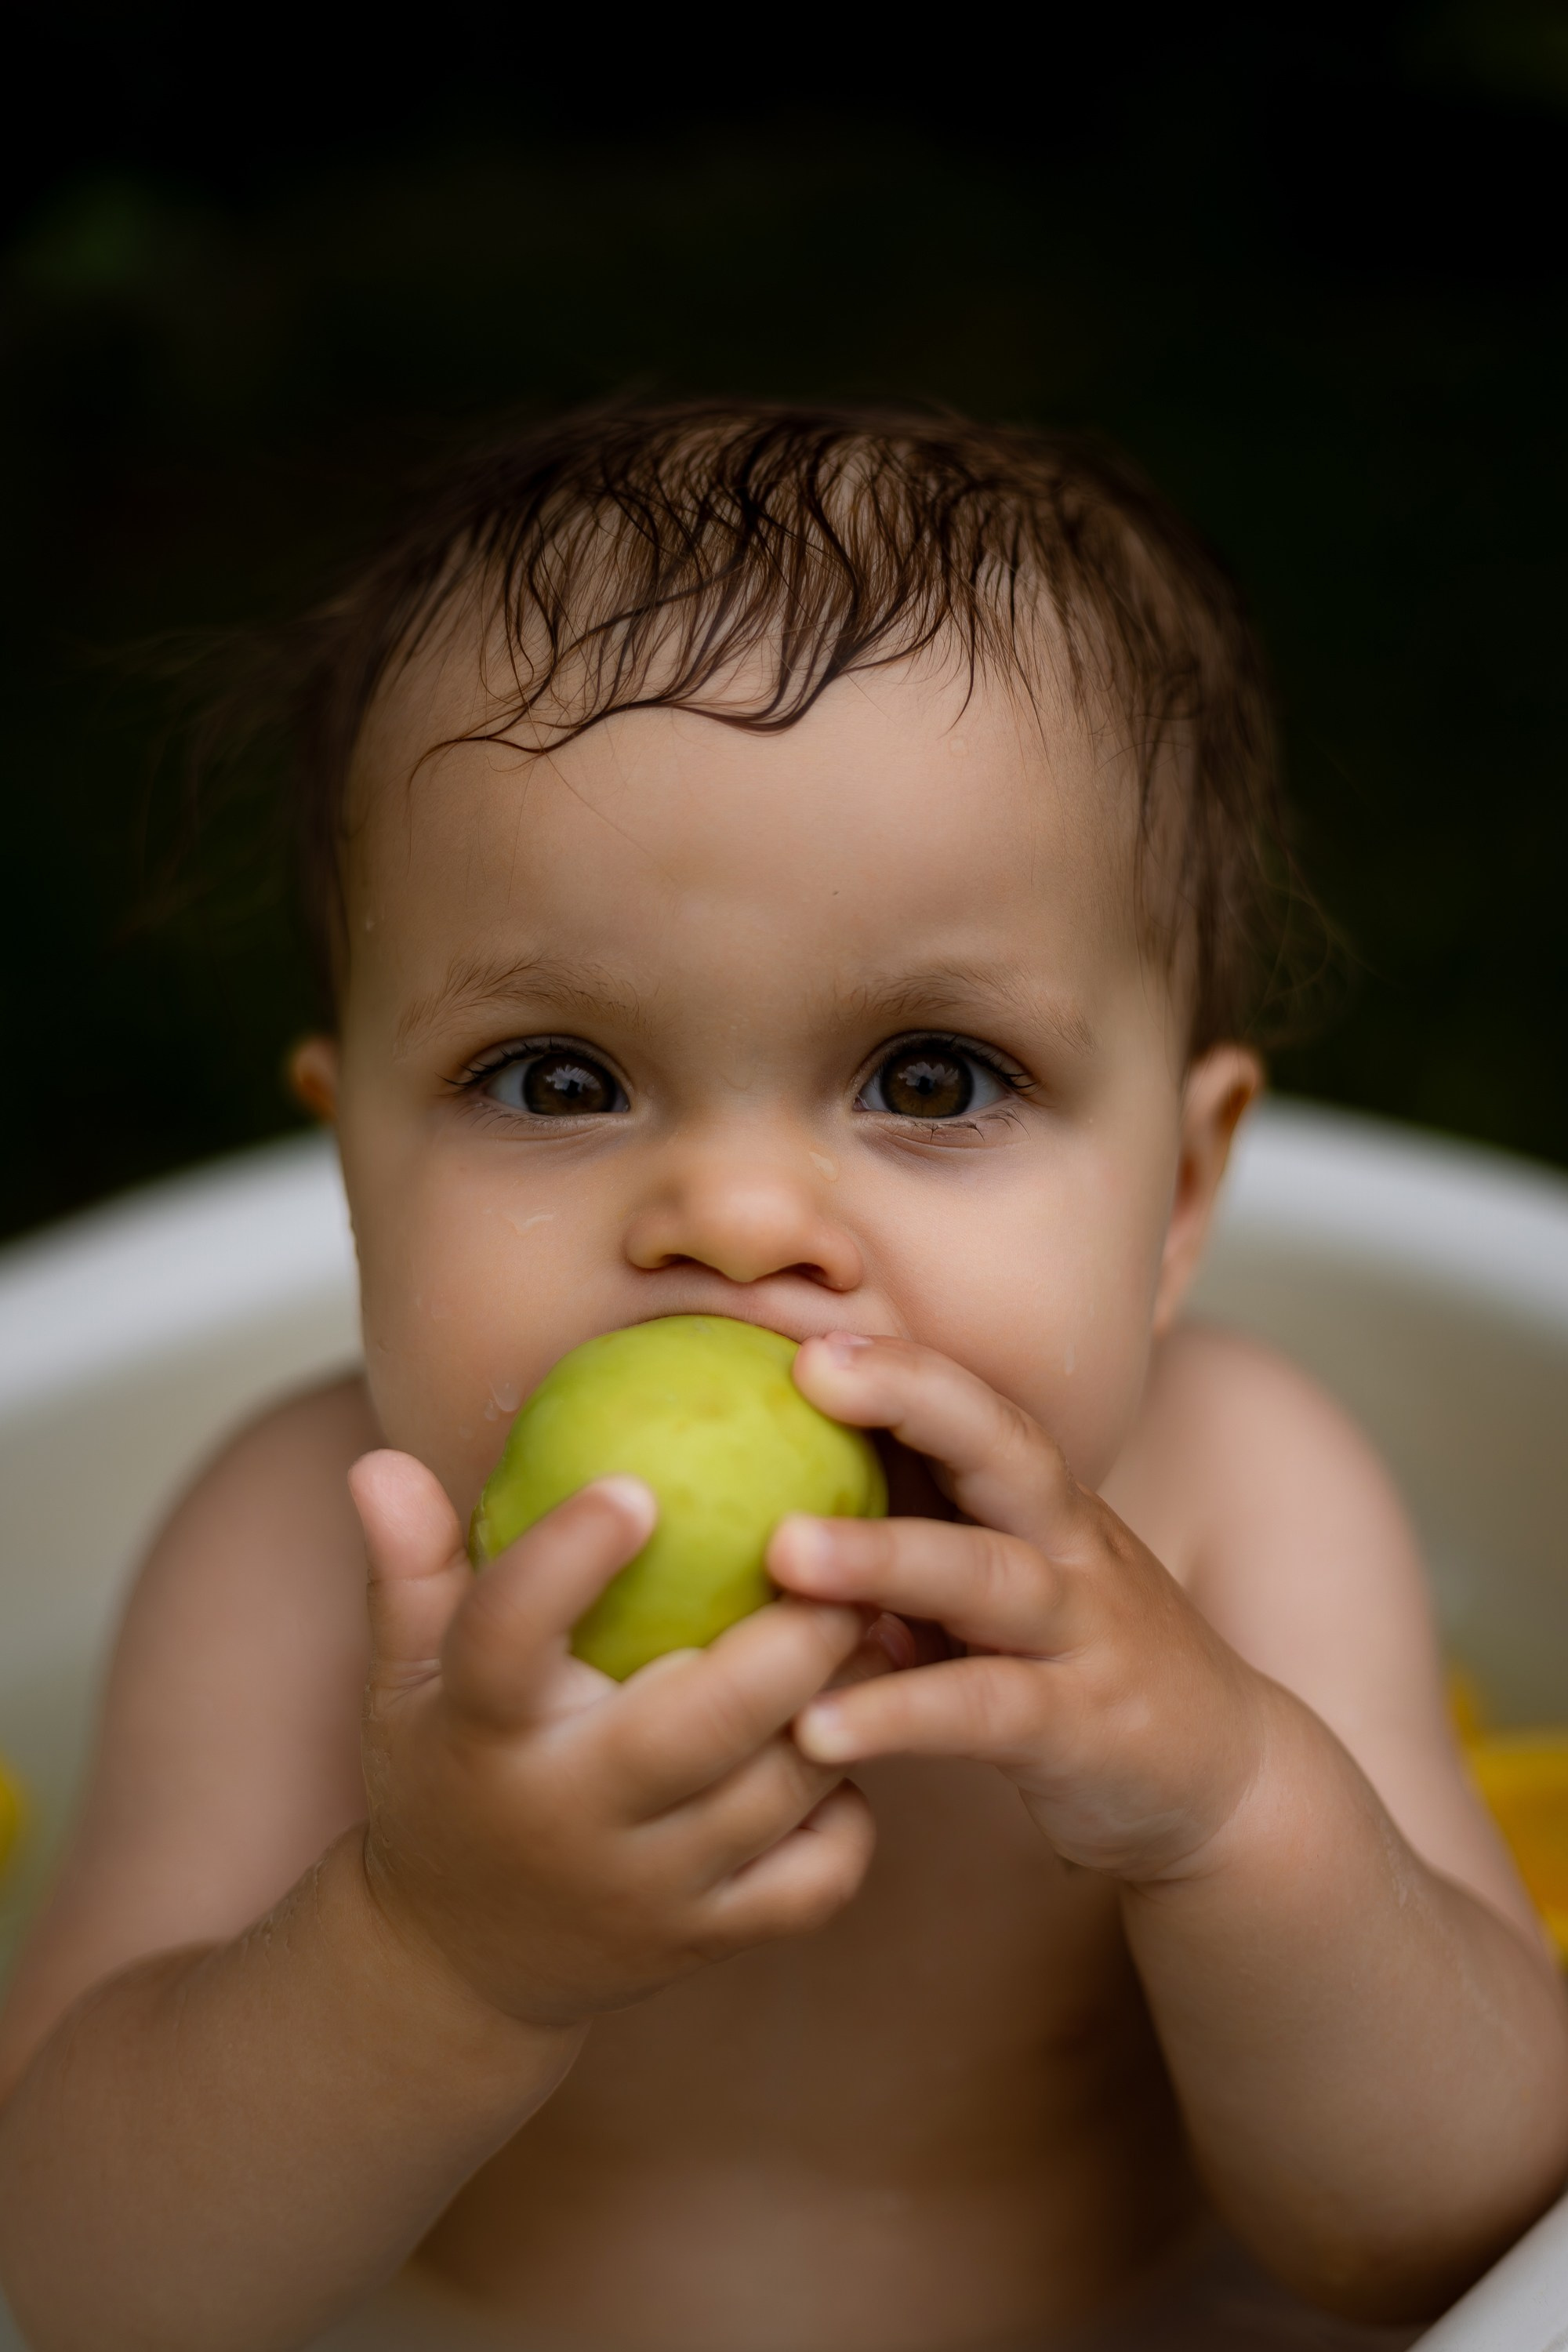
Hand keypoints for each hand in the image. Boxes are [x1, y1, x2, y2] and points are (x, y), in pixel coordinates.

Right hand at [349, 1454, 877, 2028]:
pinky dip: (850, 1814)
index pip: (509, 1637)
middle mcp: (569, 1815)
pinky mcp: (707, 1940)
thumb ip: (407, 1568)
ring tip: (877, 1627)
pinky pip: (817, 1879)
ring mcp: (646, 1890)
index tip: (637, 1486)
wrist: (457, 1967)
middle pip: (699, 1725)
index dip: (568, 1561)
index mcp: (483, 1731)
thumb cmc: (443, 1777)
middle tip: (842, 1560)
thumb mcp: (401, 1680)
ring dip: (844, 1707)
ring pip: (778, 1793)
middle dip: (791, 1639)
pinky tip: (848, 1749)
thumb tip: (380, 1461)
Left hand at [769, 1334, 1273, 1885]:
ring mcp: (1083, 1636)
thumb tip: (762, 1503)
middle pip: (1004, 1451)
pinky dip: (900, 1715)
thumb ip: (914, 1544)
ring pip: (989, 1576)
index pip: (980, 1410)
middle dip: (911, 1399)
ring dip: (886, 1556)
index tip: (808, 1335)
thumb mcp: (1004, 1590)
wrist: (1230, 1781)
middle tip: (808, 1371)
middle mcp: (1069, 1550)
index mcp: (1042, 1507)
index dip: (904, 1365)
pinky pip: (986, 1711)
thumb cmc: (1080, 1668)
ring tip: (783, 1553)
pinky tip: (815, 1729)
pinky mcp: (1083, 1730)